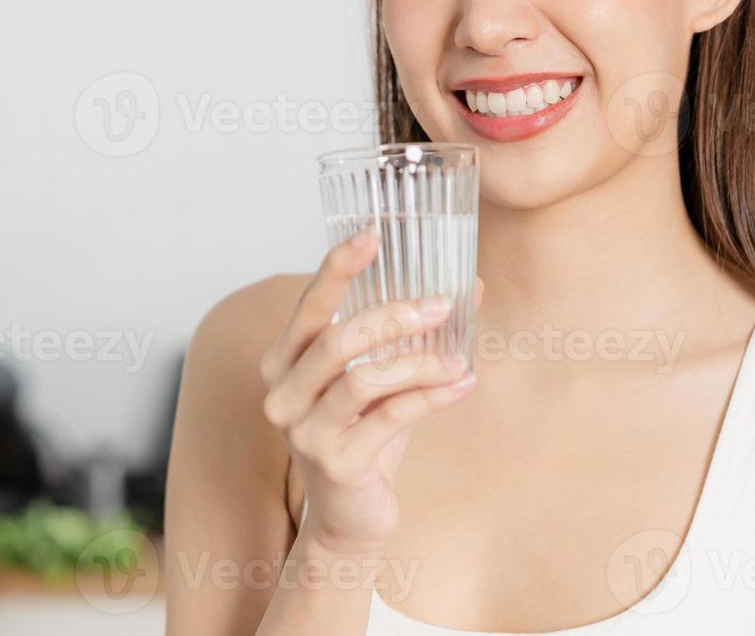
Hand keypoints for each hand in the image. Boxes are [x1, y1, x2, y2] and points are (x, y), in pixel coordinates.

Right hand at [258, 228, 479, 557]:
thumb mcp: (384, 380)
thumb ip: (414, 337)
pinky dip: (432, 398)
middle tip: (440, 303)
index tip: (371, 234)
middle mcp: (283, 395)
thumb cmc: (364, 436)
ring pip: (363, 379)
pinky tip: (462, 384)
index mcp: (283, 363)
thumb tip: (471, 287)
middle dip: (392, 315)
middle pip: (336, 339)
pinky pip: (390, 418)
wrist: (351, 519)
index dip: (337, 268)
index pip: (308, 306)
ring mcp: (305, 433)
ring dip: (418, 362)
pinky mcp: (336, 465)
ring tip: (457, 358)